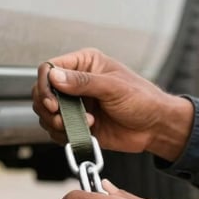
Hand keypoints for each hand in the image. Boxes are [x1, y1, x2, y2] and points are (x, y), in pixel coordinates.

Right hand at [32, 48, 193, 160]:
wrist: (156, 127)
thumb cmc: (143, 100)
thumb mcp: (114, 87)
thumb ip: (84, 82)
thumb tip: (55, 77)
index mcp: (85, 63)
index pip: (50, 68)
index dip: (45, 85)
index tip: (52, 102)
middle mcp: (77, 82)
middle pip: (42, 91)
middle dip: (48, 107)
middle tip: (61, 116)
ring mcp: (76, 104)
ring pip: (46, 112)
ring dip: (56, 122)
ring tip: (82, 125)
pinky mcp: (78, 124)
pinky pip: (57, 130)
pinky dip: (63, 134)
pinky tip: (84, 132)